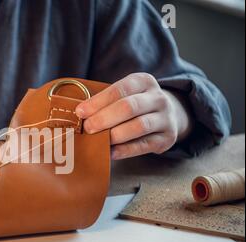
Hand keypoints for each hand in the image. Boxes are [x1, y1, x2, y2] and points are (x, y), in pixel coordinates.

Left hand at [76, 73, 192, 159]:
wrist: (169, 115)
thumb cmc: (136, 105)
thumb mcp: (126, 95)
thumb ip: (107, 101)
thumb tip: (79, 115)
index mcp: (144, 82)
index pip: (119, 89)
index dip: (98, 101)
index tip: (80, 112)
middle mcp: (158, 98)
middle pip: (128, 107)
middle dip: (104, 119)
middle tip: (88, 128)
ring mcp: (165, 118)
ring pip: (139, 126)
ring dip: (114, 135)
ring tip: (98, 141)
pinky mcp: (167, 138)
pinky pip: (144, 145)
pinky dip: (125, 150)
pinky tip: (110, 153)